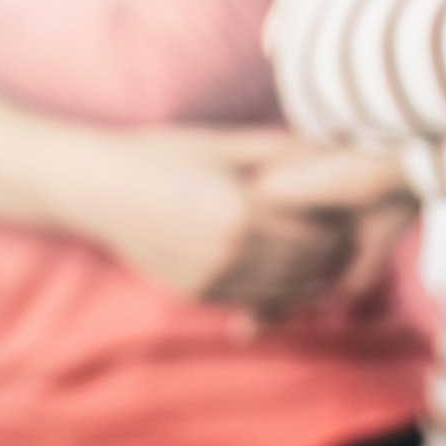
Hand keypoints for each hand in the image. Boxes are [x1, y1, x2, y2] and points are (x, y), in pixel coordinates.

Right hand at [73, 128, 406, 316]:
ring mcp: (210, 279)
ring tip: (317, 256)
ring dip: (307, 279)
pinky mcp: (195, 294)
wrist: (98, 189)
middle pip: (308, 270)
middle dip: (331, 258)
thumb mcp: (227, 144)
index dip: (341, 232)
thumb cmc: (165, 155)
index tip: (347, 217)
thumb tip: (335, 151)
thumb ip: (282, 152)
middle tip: (343, 240)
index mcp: (243, 210)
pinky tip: (281, 272)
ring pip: (284, 293)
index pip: (319, 238)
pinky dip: (276, 293)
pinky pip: (252, 302)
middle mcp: (228, 252)